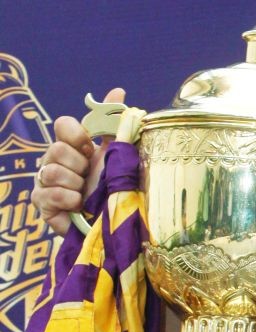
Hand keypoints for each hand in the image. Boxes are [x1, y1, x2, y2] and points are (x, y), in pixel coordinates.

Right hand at [32, 87, 125, 234]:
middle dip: (79, 165)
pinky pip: (48, 194)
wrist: (111, 221)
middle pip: (56, 149)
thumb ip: (114, 126)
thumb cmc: (111, 188)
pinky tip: (78, 205)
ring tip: (86, 193)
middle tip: (89, 177)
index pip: (62, 124)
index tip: (90, 149)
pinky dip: (68, 199)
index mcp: (71, 145)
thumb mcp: (115, 157)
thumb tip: (118, 91)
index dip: (77, 135)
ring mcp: (45, 181)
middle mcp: (54, 160)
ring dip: (75, 184)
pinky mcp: (42, 203)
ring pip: (51, 171)